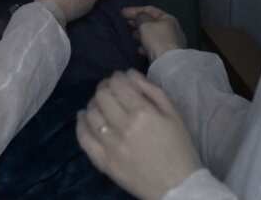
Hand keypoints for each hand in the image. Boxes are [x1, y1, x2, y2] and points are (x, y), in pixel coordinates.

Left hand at [77, 70, 202, 199]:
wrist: (179, 186)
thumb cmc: (180, 148)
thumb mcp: (174, 114)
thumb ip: (151, 90)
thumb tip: (128, 73)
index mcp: (143, 113)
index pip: (117, 84)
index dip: (116, 77)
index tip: (119, 79)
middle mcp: (123, 127)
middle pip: (101, 96)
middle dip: (104, 88)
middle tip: (109, 90)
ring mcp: (110, 146)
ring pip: (90, 114)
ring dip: (93, 104)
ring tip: (100, 104)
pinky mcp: (103, 162)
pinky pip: (84, 138)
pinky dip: (81, 124)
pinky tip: (84, 118)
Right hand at [122, 5, 186, 61]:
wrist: (168, 63)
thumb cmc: (157, 39)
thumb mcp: (145, 24)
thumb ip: (140, 17)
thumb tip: (139, 17)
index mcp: (168, 18)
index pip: (150, 10)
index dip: (135, 10)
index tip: (122, 12)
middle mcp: (171, 29)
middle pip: (151, 22)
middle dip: (138, 21)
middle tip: (126, 22)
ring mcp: (170, 42)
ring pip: (152, 34)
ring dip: (140, 33)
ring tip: (131, 34)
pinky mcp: (166, 54)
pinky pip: (153, 46)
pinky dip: (145, 45)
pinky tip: (139, 49)